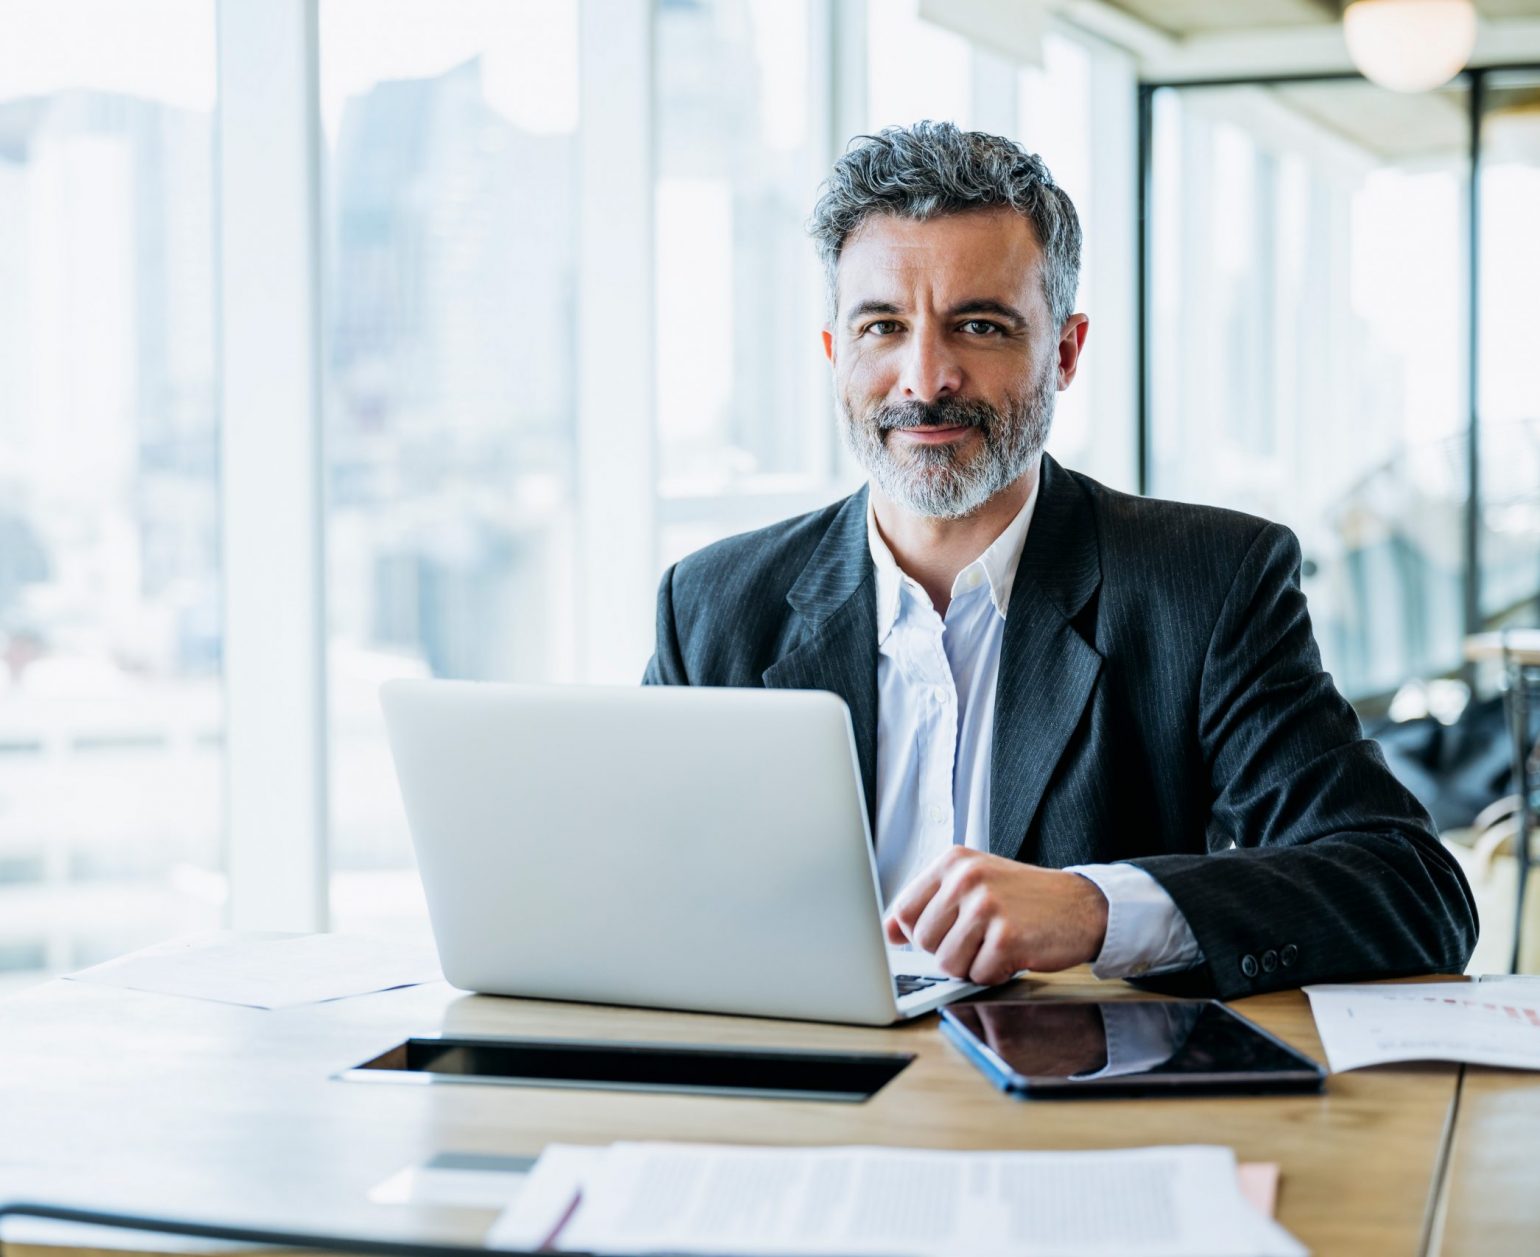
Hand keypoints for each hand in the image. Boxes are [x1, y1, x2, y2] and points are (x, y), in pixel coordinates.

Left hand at [883, 847, 1108, 984]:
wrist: (1082, 905)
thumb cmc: (1025, 898)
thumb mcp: (974, 884)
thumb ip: (930, 903)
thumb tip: (888, 932)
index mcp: (953, 862)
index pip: (903, 910)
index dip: (914, 935)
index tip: (934, 937)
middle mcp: (966, 878)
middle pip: (922, 940)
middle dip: (947, 951)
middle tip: (977, 940)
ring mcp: (986, 906)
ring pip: (946, 962)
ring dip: (970, 965)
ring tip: (994, 946)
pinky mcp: (1006, 936)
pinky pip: (978, 975)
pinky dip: (994, 974)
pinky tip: (1013, 954)